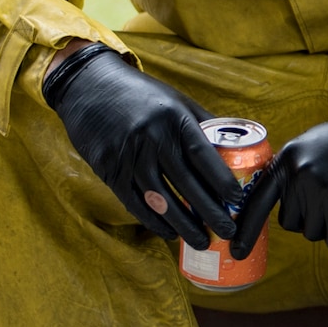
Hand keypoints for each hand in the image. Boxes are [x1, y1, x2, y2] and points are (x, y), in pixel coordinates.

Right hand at [42, 45, 239, 245]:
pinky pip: (133, 201)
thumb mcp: (176, 100)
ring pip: (159, 198)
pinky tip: (170, 233)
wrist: (90, 85)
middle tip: (228, 232)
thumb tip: (236, 146)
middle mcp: (152, 137)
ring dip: (183, 224)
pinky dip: (152, 221)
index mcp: (174, 119)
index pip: (203, 155)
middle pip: (185, 183)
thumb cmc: (142, 95)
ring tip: (202, 241)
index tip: (238, 201)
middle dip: (209, 212)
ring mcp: (128, 154)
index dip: (221, 180)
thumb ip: (203, 124)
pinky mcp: (107, 168)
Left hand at [230, 93, 327, 256]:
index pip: (257, 200)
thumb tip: (285, 201)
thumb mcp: (317, 145)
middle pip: (291, 223)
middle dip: (310, 221)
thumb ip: (297, 169)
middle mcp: (301, 174)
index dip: (245, 229)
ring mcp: (324, 190)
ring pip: (314, 234)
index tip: (235, 250)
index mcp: (289, 158)